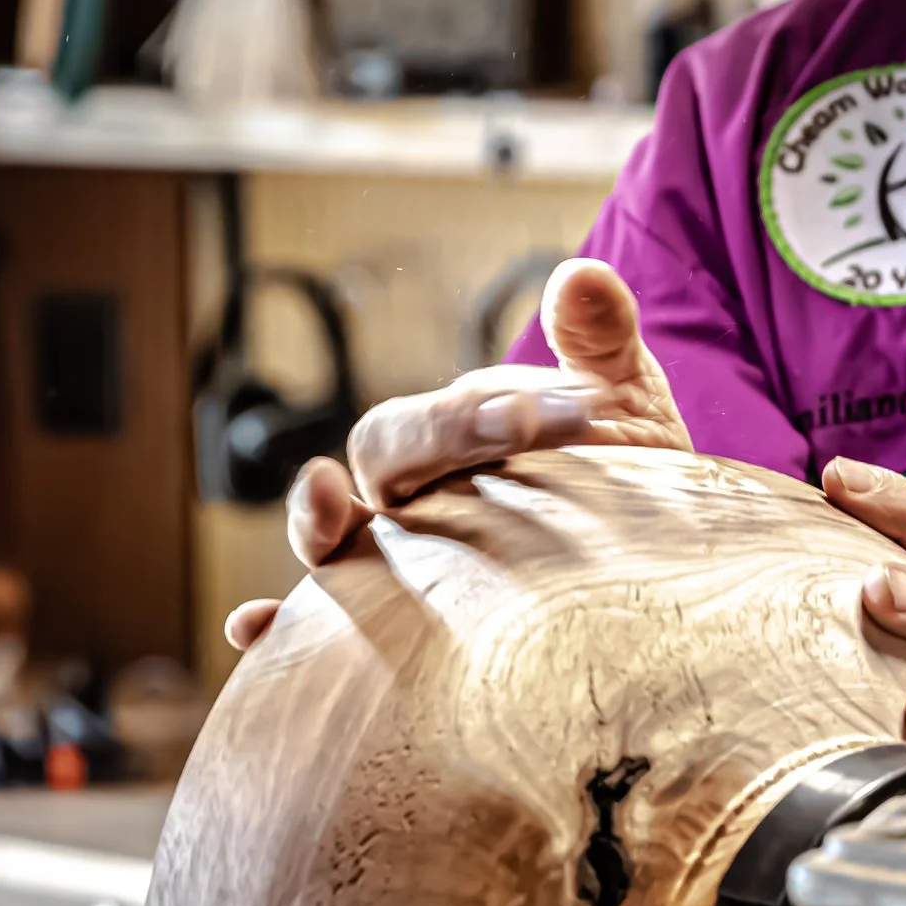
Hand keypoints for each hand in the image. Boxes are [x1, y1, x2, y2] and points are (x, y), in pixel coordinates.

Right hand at [224, 259, 689, 650]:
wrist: (653, 565)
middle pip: (382, 458)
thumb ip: (598, 336)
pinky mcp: (409, 629)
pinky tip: (252, 628)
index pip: (432, 416)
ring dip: (317, 522)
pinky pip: (328, 628)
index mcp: (448, 437)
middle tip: (519, 429)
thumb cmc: (624, 475)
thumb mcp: (621, 401)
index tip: (578, 408)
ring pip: (332, 539)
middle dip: (438, 439)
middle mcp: (411, 497)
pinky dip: (276, 629)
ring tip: (325, 506)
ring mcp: (401, 563)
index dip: (484, 411)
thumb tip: (583, 275)